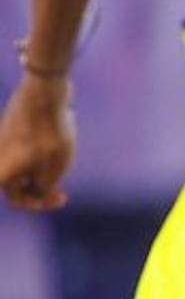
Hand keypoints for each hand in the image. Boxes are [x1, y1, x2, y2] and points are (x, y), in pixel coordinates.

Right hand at [0, 74, 73, 212]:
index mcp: (2, 172)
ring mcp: (3, 141)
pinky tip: (63, 131)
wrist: (44, 94)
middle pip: (20, 183)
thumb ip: (43, 187)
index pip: (17, 200)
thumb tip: (38, 188)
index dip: (41, 204)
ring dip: (47, 166)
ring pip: (27, 164)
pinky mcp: (13, 128)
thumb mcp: (53, 171)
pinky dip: (46, 148)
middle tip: (62, 187)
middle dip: (43, 186)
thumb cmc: (49, 135)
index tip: (62, 196)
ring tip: (64, 150)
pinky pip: (31, 146)